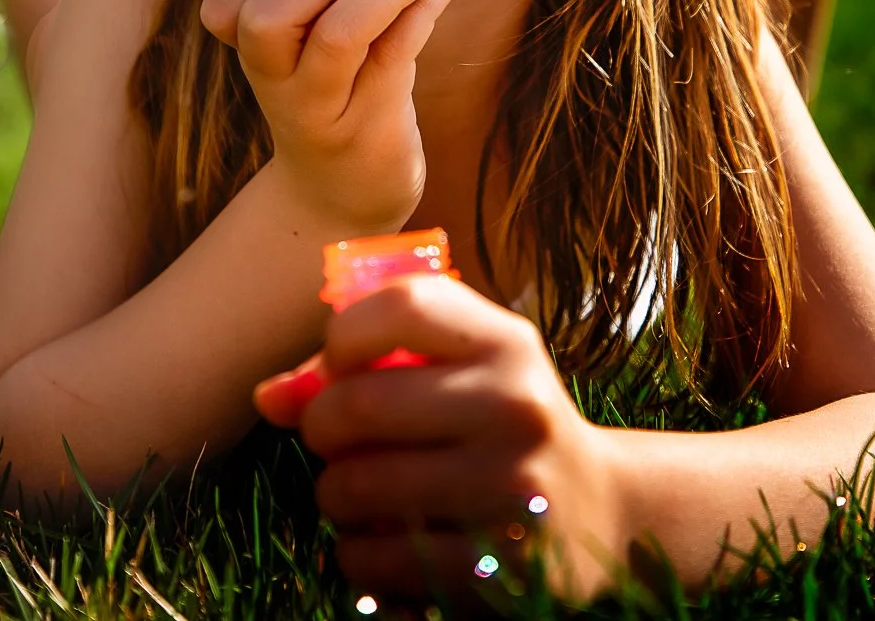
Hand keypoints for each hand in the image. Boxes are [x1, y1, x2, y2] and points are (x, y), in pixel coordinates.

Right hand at [200, 0, 462, 231]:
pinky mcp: (378, 123)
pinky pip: (402, 49)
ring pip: (339, 36)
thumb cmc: (331, 102)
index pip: (224, 5)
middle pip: (268, 17)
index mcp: (254, 59)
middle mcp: (280, 88)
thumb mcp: (307, 52)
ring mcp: (328, 110)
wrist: (344, 198)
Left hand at [253, 275, 632, 609]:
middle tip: (337, 439)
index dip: (345, 333)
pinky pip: (368, 558)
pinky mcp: (493, 569)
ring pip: (351, 487)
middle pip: (355, 404)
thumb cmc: (505, 426)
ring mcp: (509, 492)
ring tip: (366, 490)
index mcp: (509, 345)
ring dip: (336, 493)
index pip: (401, 304)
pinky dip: (358, 553)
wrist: (606, 515)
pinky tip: (390, 539)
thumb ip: (369, 366)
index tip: (343, 363)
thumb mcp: (465, 372)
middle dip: (322, 426)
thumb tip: (268, 397)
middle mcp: (517, 409)